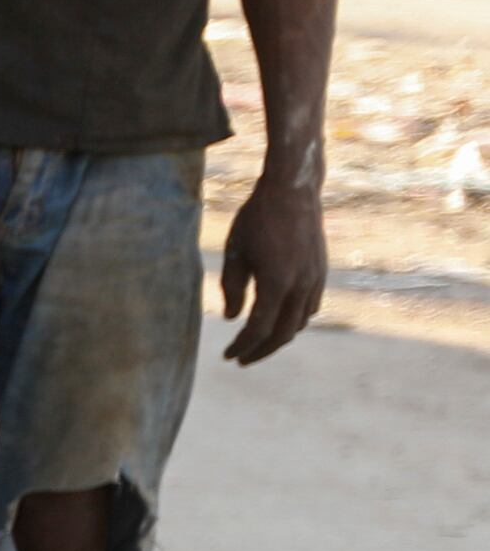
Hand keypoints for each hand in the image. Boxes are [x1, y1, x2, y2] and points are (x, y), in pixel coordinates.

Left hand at [218, 173, 324, 362]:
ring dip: (279, 337)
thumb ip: (231, 288)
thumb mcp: (235, 252)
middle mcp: (301, 285)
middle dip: (261, 350)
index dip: (243, 346)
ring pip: (299, 323)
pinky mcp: (322, 272)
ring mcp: (316, 279)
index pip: (259, 329)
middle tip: (242, 359)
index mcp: (277, 283)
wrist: (292, 191)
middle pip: (283, 334)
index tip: (228, 356)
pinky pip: (310, 308)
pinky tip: (279, 320)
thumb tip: (232, 318)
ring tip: (258, 342)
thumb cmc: (257, 219)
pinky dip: (294, 321)